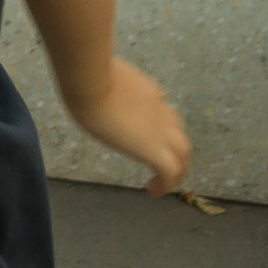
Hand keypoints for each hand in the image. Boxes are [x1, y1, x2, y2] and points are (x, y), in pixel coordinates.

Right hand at [66, 56, 190, 195]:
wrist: (91, 83)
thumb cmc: (84, 76)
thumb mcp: (98, 78)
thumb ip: (105, 84)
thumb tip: (91, 84)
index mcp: (146, 90)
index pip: (160, 106)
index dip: (157, 121)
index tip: (143, 131)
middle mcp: (159, 110)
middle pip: (178, 131)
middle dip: (174, 148)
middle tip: (160, 160)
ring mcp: (159, 130)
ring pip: (183, 152)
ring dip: (177, 167)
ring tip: (163, 181)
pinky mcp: (154, 149)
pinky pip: (170, 172)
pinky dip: (165, 184)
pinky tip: (153, 191)